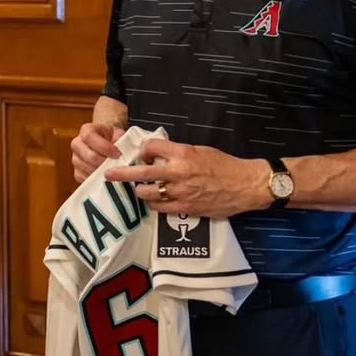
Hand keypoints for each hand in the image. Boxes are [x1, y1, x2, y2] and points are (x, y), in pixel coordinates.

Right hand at [71, 123, 125, 182]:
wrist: (108, 144)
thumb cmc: (113, 138)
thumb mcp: (119, 134)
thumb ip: (122, 141)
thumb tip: (126, 152)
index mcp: (86, 130)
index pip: (89, 137)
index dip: (104, 147)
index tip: (117, 154)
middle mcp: (77, 144)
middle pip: (89, 156)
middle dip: (105, 163)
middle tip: (117, 166)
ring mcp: (75, 159)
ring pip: (88, 169)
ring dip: (102, 172)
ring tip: (114, 171)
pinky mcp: (77, 172)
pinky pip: (85, 178)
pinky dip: (97, 179)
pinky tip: (106, 176)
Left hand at [105, 139, 267, 217]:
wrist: (246, 185)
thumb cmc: (225, 165)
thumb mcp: (200, 150)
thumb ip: (178, 152)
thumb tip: (158, 154)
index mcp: (183, 153)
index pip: (151, 147)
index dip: (142, 150)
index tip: (141, 153)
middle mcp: (179, 172)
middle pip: (142, 172)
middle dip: (122, 173)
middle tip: (108, 174)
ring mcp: (181, 192)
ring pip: (147, 193)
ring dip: (139, 190)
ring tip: (139, 188)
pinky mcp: (186, 208)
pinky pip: (159, 208)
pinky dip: (153, 204)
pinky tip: (154, 200)